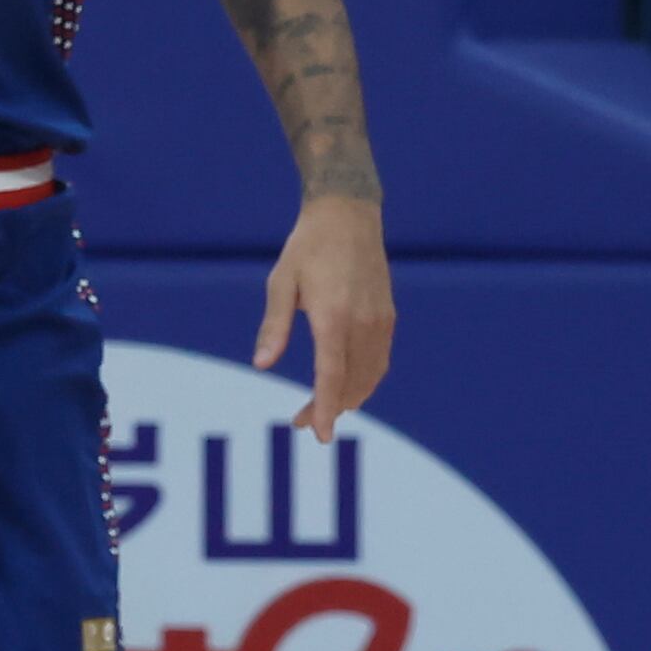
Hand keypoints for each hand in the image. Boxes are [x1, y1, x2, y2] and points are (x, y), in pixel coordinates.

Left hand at [254, 195, 395, 440]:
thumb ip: (274, 326)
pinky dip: (364, 381)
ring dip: (348, 398)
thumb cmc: (307, 247)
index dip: (326, 409)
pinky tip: (346, 387)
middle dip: (330, 409)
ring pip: (370, 376)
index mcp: (333, 315)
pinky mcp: (387, 316)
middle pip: (351, 383)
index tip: (321, 435)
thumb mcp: (281, 282)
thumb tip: (262, 365)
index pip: (332, 376)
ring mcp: (380, 320)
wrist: (348, 214)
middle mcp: (362, 322)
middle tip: (301, 422)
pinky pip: (379, 361)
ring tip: (322, 409)